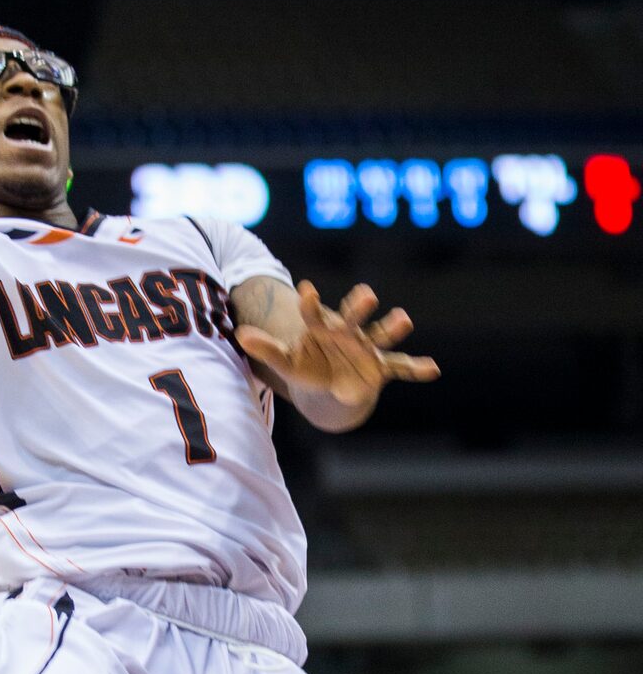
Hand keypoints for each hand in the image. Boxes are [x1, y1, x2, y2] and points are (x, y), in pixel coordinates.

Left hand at [236, 281, 438, 410]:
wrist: (330, 384)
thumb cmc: (307, 366)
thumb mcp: (285, 361)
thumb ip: (266, 349)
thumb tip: (239, 335)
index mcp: (322, 328)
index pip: (314, 313)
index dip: (310, 304)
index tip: (304, 289)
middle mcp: (348, 332)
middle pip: (354, 316)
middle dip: (360, 306)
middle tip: (367, 295)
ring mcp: (367, 348)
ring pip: (381, 335)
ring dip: (393, 327)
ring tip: (404, 319)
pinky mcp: (380, 367)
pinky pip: (400, 367)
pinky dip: (415, 369)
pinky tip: (432, 369)